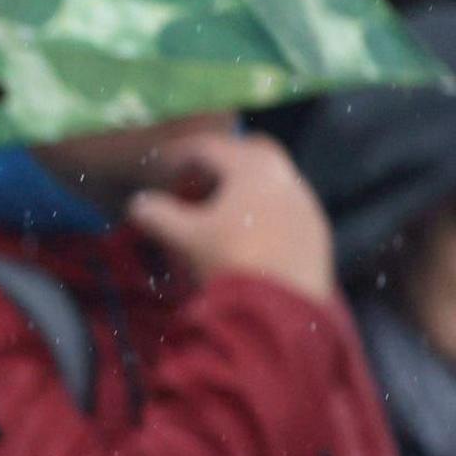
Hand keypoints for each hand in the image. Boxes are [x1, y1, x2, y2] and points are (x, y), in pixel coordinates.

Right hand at [126, 130, 336, 304]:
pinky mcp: (316, 230)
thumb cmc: (231, 260)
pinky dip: (261, 208)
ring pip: (270, 180)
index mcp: (252, 167)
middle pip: (248, 152)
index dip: (178, 153)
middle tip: (193, 182)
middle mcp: (285, 175)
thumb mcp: (184, 238)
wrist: (284, 309)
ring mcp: (306, 202)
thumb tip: (139, 202)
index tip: (159, 164)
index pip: (210, 146)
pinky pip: (284, 206)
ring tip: (216, 212)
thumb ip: (157, 214)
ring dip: (241, 187)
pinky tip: (246, 234)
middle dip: (219, 162)